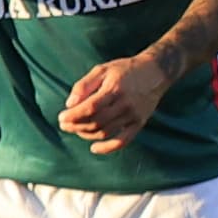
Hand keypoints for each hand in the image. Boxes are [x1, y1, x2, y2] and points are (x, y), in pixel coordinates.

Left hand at [57, 52, 173, 154]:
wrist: (156, 72)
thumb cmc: (125, 69)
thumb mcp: (102, 69)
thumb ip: (84, 85)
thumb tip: (69, 104)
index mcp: (114, 88)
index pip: (90, 107)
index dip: (73, 116)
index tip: (61, 118)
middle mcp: (125, 104)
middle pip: (96, 122)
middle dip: (76, 126)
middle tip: (64, 125)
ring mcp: (133, 115)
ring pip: (105, 132)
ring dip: (86, 135)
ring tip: (76, 130)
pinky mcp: (139, 123)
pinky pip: (122, 141)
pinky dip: (107, 148)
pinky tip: (94, 148)